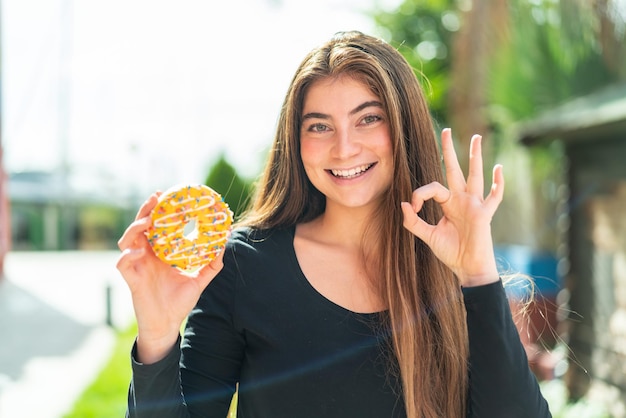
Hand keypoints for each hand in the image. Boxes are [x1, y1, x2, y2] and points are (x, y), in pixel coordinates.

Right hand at [116, 193, 224, 362]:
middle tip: (156, 198)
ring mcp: (136, 266)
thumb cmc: (180, 301)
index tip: (166, 194)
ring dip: (135, 228)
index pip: (155, 225)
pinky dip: (128, 255)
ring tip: (147, 222)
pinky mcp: (131, 279)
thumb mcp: (199, 280)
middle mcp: (146, 255)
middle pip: (139, 227)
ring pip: (126, 240)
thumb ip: (211, 264)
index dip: (157, 210)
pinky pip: (122, 263)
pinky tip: (139, 252)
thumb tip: (225, 244)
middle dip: (145, 211)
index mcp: (159, 252)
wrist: (167, 324)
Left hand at [401, 128, 503, 286]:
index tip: (414, 208)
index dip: (420, 193)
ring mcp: (474, 204)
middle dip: (449, 151)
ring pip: (475, 175)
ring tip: (476, 137)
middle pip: (455, 170)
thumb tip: (404, 203)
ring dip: (475, 157)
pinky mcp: (485, 214)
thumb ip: (413, 222)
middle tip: (446, 130)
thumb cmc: (451, 252)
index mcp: (448, 203)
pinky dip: (498, 183)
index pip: (433, 187)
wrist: (467, 268)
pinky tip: (498, 168)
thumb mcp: (428, 236)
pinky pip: (494, 196)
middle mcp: (462, 199)